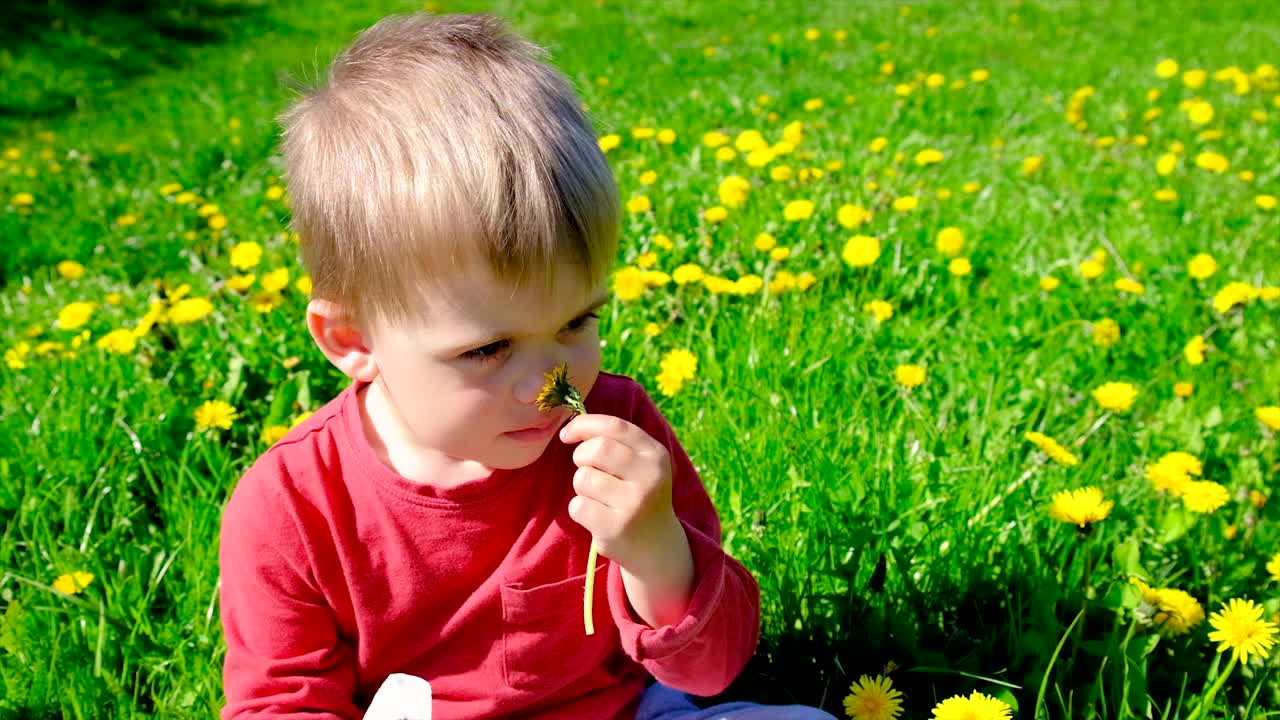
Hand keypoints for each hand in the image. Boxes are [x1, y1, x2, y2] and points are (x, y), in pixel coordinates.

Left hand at [558, 413, 683, 573]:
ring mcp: (634, 504)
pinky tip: (597, 517)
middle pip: (597, 449)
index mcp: (656, 454)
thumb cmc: (637, 494)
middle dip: (581, 456)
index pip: (614, 427)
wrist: (657, 545)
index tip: (567, 434)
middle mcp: (650, 477)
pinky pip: (578, 506)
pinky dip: (580, 509)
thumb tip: (571, 426)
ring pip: (583, 478)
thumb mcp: (641, 464)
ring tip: (598, 497)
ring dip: (581, 486)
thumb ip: (615, 442)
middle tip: (585, 468)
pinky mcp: (616, 528)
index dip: (584, 425)